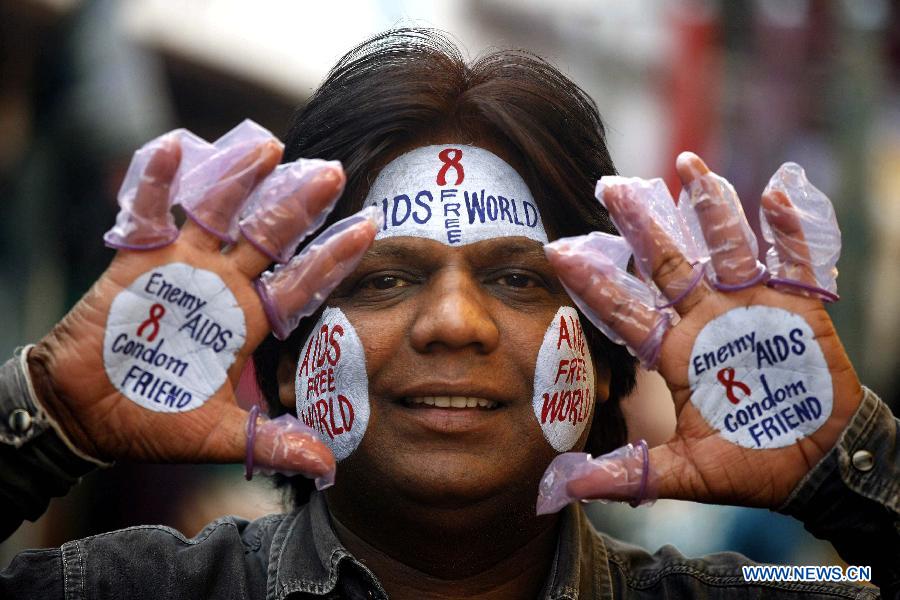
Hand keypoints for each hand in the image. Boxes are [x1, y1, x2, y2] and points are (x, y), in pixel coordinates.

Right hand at [26, 125, 378, 480]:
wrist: (86, 414)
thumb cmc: (153, 421)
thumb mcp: (218, 435)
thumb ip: (271, 442)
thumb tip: (329, 465)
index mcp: (248, 320)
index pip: (301, 282)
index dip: (334, 256)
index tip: (371, 227)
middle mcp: (223, 285)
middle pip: (268, 236)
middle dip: (299, 206)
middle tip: (334, 173)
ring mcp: (183, 268)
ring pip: (217, 213)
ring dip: (240, 181)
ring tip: (270, 146)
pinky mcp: (137, 261)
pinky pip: (148, 214)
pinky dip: (157, 183)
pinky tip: (173, 148)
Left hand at [544, 153, 862, 508]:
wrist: (818, 466)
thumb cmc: (752, 466)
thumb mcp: (684, 474)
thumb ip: (625, 474)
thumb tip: (558, 490)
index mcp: (673, 351)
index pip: (625, 310)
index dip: (594, 283)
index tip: (556, 252)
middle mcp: (705, 319)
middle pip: (667, 263)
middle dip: (641, 225)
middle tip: (609, 186)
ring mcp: (751, 308)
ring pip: (725, 248)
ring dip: (710, 209)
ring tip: (688, 166)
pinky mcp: (799, 308)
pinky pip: (797, 262)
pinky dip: (791, 231)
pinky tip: (776, 195)